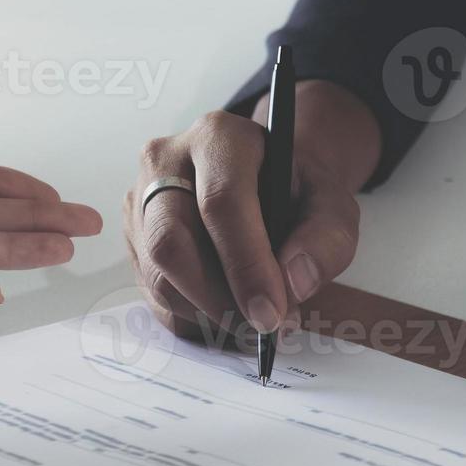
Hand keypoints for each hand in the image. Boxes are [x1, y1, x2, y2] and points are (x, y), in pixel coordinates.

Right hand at [124, 79, 380, 339]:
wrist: (267, 182)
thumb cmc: (295, 192)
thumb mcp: (332, 204)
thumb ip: (326, 240)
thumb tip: (293, 284)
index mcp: (219, 138)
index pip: (221, 203)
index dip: (246, 266)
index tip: (271, 313)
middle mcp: (165, 161)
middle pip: (171, 242)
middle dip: (217, 299)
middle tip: (259, 327)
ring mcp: (140, 199)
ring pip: (156, 274)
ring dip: (205, 313)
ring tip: (250, 319)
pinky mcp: (132, 236)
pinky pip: (151, 293)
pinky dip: (191, 316)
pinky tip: (225, 311)